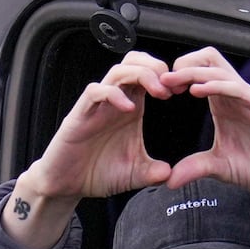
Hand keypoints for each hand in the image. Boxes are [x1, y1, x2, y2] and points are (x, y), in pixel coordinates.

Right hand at [5, 52, 174, 247]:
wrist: (67, 185)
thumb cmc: (97, 173)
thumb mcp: (135, 174)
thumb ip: (154, 172)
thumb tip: (172, 174)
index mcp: (130, 108)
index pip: (148, 75)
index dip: (167, 76)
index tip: (183, 90)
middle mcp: (114, 102)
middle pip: (134, 63)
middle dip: (156, 67)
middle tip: (171, 86)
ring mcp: (96, 106)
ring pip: (117, 71)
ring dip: (141, 75)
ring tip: (157, 92)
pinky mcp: (79, 115)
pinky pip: (95, 92)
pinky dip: (113, 94)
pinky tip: (129, 108)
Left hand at [161, 47, 249, 215]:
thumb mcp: (221, 169)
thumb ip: (196, 168)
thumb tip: (169, 180)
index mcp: (224, 105)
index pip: (198, 74)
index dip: (176, 77)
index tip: (158, 91)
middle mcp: (236, 96)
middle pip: (207, 59)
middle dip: (182, 65)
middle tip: (163, 83)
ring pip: (219, 67)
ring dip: (193, 71)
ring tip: (172, 82)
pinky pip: (238, 87)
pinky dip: (216, 85)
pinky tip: (198, 92)